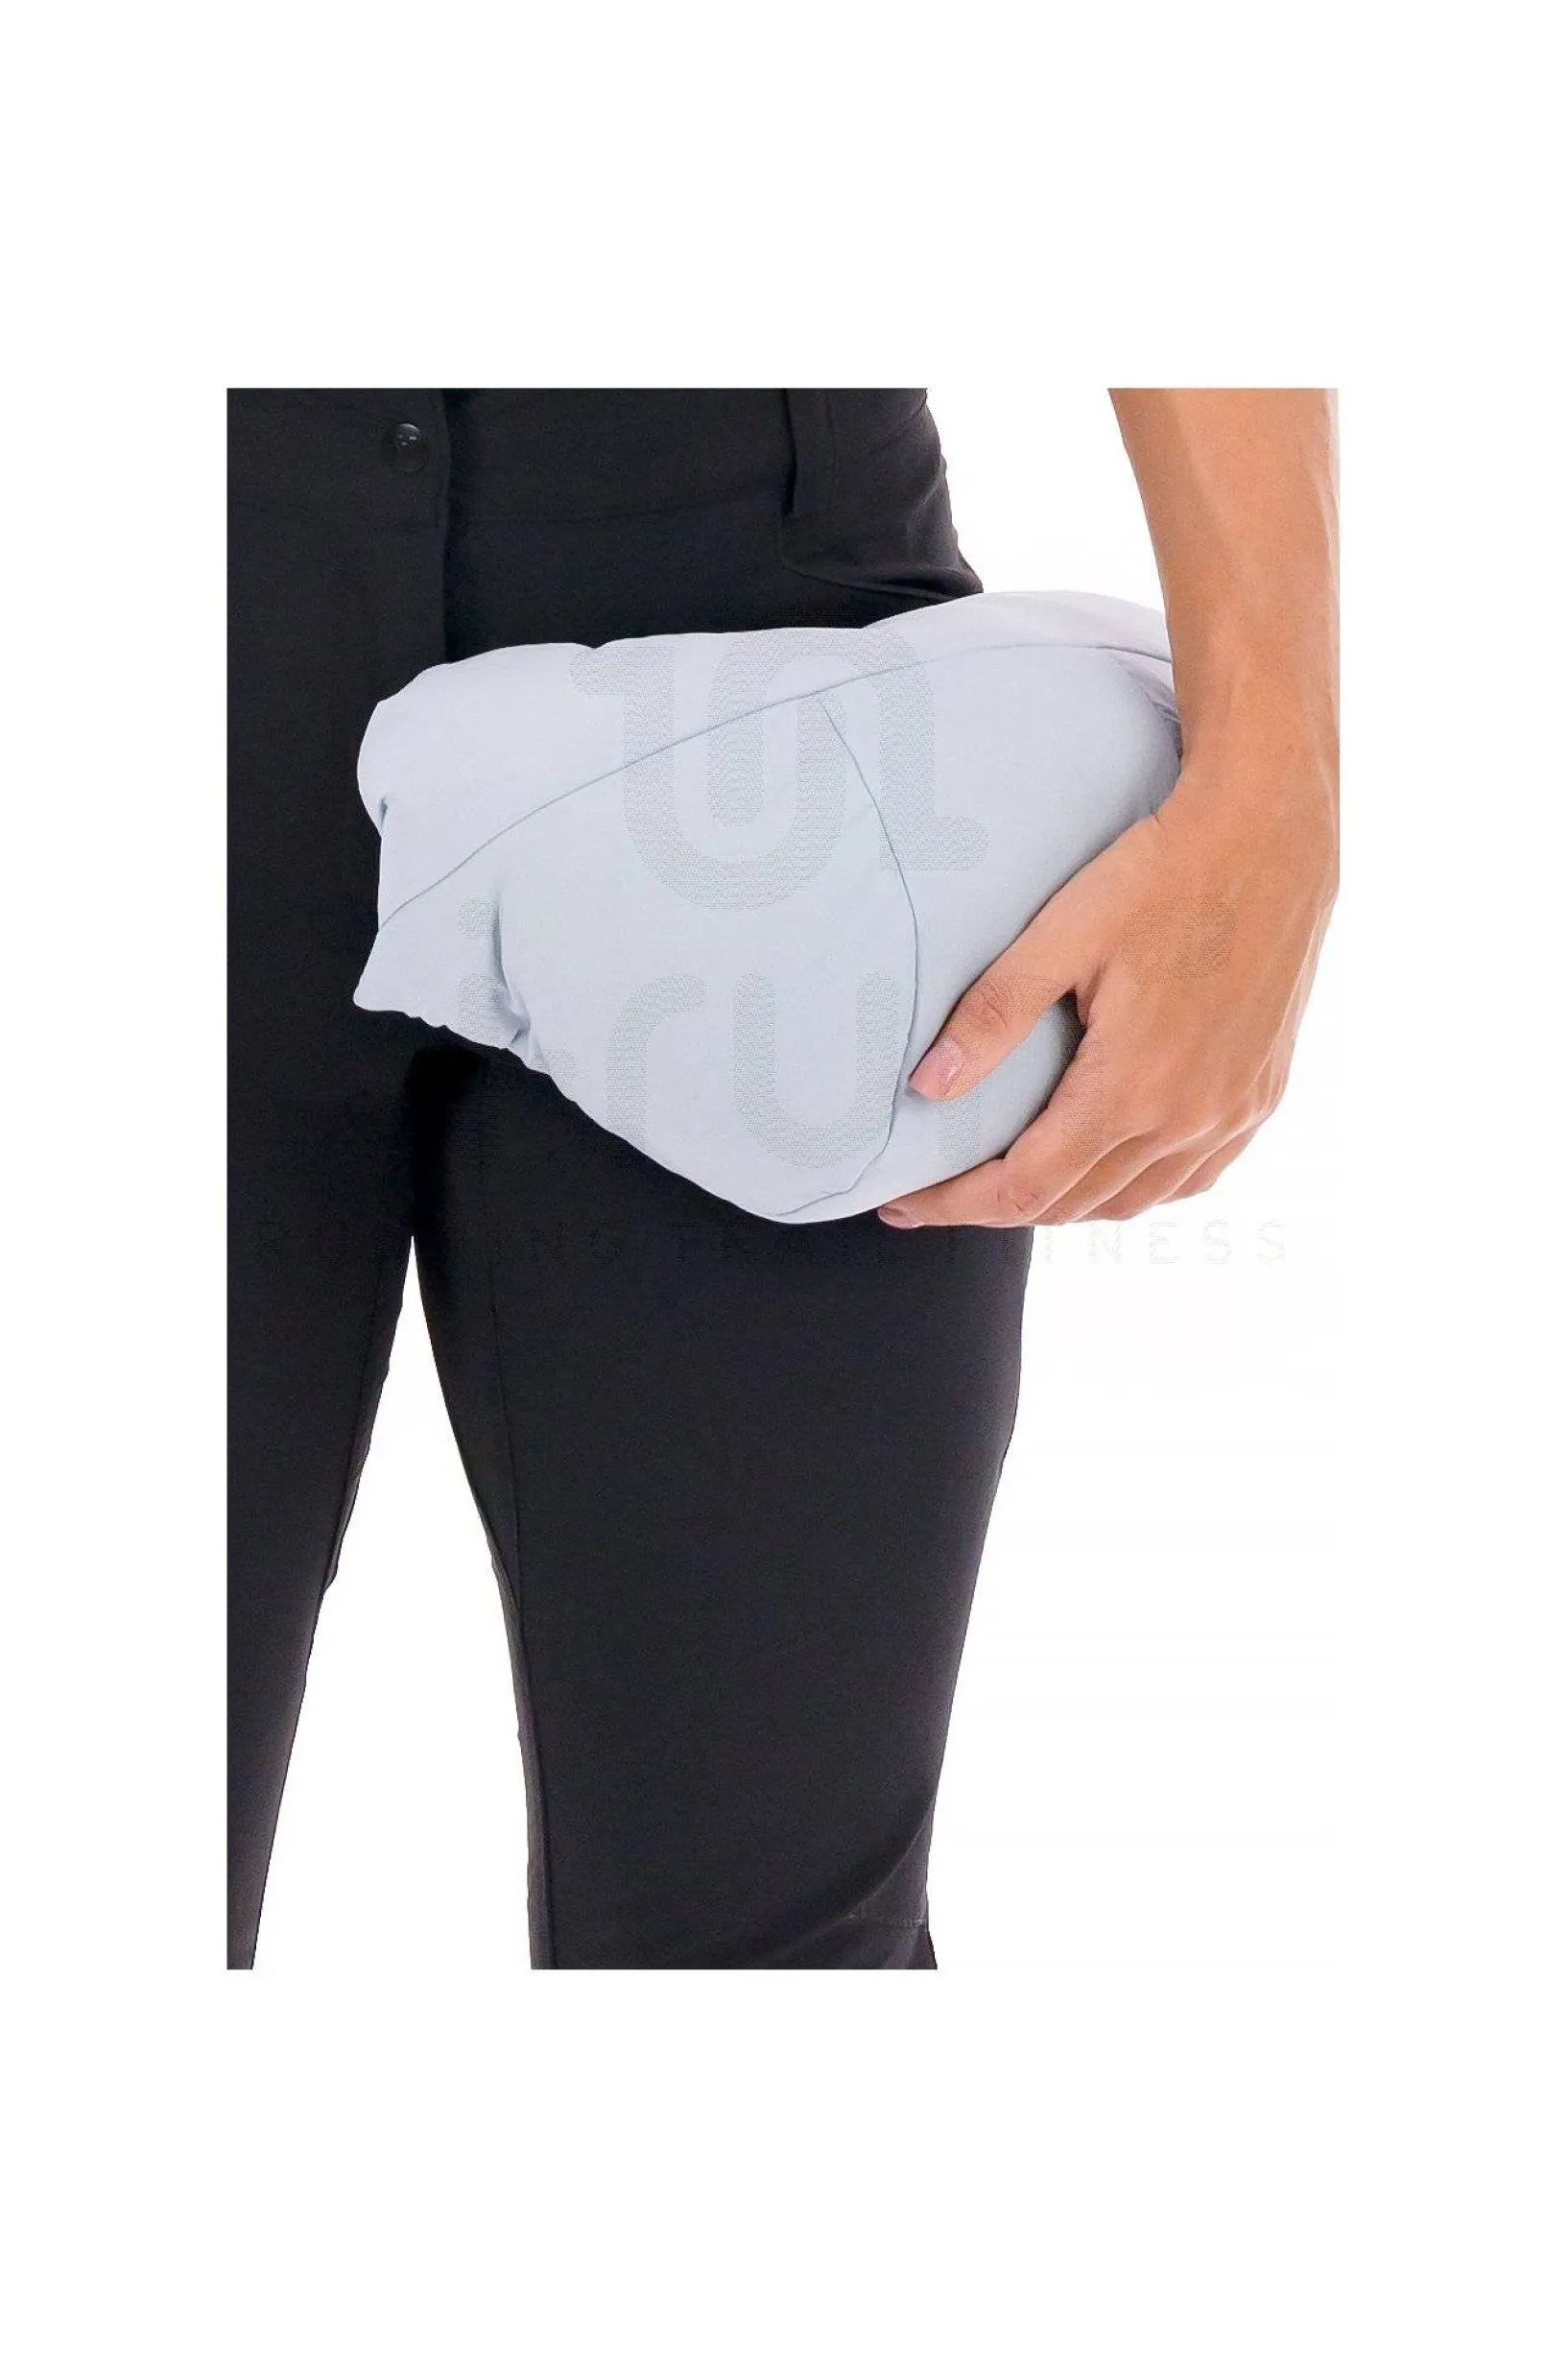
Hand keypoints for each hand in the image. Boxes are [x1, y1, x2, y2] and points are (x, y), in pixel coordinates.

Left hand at [876, 746, 1337, 1227]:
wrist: (1273, 834)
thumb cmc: (1164, 873)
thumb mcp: (1064, 934)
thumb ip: (994, 1015)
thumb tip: (927, 1088)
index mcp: (1130, 1089)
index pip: (1024, 1188)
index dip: (956, 1205)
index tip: (904, 1204)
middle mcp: (1188, 1120)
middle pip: (1073, 1204)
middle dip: (997, 1206)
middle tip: (940, 1189)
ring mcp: (1232, 1114)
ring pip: (1133, 1201)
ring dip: (1066, 1202)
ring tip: (1011, 1181)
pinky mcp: (1261, 1096)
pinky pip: (1191, 1178)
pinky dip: (1136, 1187)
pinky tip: (1105, 1165)